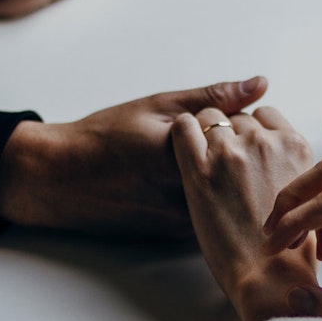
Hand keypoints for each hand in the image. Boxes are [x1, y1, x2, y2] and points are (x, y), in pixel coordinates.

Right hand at [0, 77, 266, 237]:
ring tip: (195, 163)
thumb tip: (260, 84)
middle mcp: (188, 196)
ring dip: (230, 179)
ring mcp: (185, 221)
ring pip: (231, 197)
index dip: (242, 126)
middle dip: (241, 154)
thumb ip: (213, 97)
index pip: (246, 140)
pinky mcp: (180, 236)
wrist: (61, 180)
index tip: (225, 119)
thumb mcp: (158, 106)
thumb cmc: (105, 138)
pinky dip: (215, 198)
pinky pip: (214, 213)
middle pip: (243, 173)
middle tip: (215, 139)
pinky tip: (189, 183)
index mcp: (185, 158)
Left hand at [171, 105, 316, 320]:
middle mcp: (265, 142)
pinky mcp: (199, 169)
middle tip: (222, 164)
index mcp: (295, 146)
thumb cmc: (290, 249)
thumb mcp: (307, 196)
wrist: (269, 277)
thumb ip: (293, 169)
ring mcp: (231, 152)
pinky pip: (183, 126)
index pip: (266, 114)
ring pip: (209, 117)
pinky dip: (181, 132)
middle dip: (228, 134)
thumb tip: (280, 163)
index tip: (244, 148)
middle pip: (237, 117)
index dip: (252, 129)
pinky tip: (183, 151)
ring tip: (202, 162)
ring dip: (204, 134)